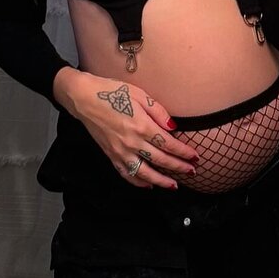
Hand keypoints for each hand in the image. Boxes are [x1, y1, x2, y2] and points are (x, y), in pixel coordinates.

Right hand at [57, 69, 199, 189]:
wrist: (83, 98)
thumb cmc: (111, 91)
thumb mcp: (139, 94)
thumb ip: (158, 111)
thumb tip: (173, 126)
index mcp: (141, 125)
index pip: (168, 144)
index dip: (183, 152)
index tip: (195, 157)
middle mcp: (132, 142)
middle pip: (160, 160)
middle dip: (178, 167)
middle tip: (192, 171)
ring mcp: (120, 151)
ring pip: (144, 173)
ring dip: (161, 181)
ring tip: (174, 185)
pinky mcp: (110, 155)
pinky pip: (126, 173)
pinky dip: (138, 182)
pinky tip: (148, 185)